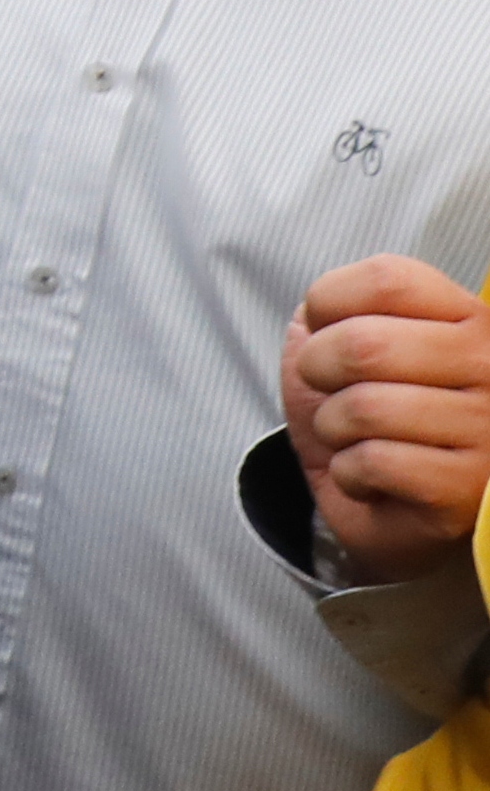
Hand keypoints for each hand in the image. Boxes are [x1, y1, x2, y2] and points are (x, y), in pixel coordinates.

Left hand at [284, 256, 489, 585]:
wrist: (397, 512)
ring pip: (365, 407)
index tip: (324, 329)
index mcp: (468, 317)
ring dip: (332, 426)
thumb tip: (317, 313)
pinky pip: (375, 462)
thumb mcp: (347, 345)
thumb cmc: (374, 418)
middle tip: (328, 389)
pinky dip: (348, 471)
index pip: (387, 279)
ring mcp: (488, 431)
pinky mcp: (468, 491)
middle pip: (365, 344)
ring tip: (353, 437)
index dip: (329, 301)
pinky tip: (369, 477)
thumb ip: (337, 310)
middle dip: (317, 368)